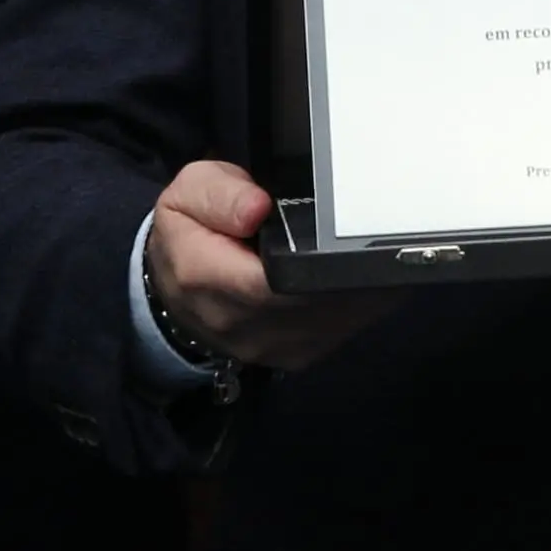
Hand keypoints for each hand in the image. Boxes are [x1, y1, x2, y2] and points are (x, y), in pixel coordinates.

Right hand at [147, 160, 396, 370]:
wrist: (177, 292)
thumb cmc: (188, 234)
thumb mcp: (187, 194)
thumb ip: (220, 195)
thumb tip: (257, 209)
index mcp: (204, 277)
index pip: (271, 278)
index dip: (317, 255)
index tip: (344, 224)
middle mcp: (240, 324)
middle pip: (315, 300)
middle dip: (347, 265)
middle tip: (373, 226)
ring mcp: (272, 347)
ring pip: (338, 317)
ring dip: (362, 284)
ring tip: (372, 245)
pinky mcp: (298, 355)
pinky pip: (344, 329)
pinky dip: (362, 300)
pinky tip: (366, 272)